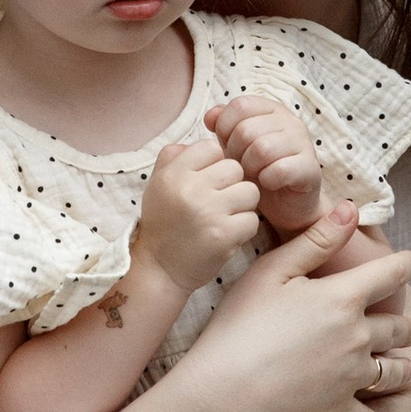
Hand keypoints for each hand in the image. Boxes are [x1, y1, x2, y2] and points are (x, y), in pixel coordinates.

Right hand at [133, 134, 262, 295]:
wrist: (160, 269)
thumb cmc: (164, 224)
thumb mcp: (159, 185)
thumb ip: (175, 157)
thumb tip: (205, 142)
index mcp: (173, 173)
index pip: (211, 148)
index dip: (215, 165)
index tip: (207, 184)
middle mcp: (189, 189)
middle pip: (236, 168)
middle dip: (232, 185)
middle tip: (219, 203)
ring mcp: (207, 212)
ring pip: (250, 192)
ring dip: (242, 206)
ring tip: (225, 218)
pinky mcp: (223, 235)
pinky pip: (252, 219)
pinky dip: (244, 229)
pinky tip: (227, 236)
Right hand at [172, 205, 410, 411]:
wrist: (226, 387)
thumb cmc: (241, 323)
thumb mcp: (273, 270)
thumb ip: (315, 240)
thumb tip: (350, 210)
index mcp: (343, 297)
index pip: (390, 274)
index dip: (405, 264)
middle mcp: (358, 336)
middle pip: (401, 328)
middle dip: (405, 324)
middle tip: (404, 324)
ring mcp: (351, 376)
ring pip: (396, 372)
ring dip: (402, 366)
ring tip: (400, 366)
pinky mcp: (338, 409)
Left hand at [203, 93, 327, 233]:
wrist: (286, 202)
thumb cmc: (258, 169)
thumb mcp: (235, 146)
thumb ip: (222, 126)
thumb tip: (210, 117)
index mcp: (271, 110)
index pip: (240, 105)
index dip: (225, 127)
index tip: (227, 145)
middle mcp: (290, 121)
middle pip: (246, 129)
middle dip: (235, 152)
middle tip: (239, 166)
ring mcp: (303, 143)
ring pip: (262, 149)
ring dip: (250, 167)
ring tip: (252, 174)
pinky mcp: (310, 168)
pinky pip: (280, 170)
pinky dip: (267, 180)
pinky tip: (268, 183)